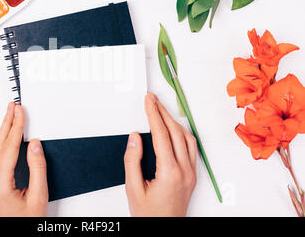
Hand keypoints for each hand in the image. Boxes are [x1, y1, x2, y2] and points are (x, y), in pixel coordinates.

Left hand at [0, 102, 47, 216]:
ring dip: (2, 132)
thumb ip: (37, 168)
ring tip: (9, 116)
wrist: (16, 236)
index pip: (8, 148)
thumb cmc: (27, 222)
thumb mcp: (39, 196)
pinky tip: (4, 137)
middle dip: (7, 123)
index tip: (20, 112)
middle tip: (13, 106)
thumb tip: (34, 144)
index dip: (15, 127)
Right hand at [124, 93, 196, 216]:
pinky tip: (174, 130)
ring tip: (161, 111)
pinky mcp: (192, 176)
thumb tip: (135, 137)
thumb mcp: (132, 188)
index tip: (148, 101)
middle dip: (163, 113)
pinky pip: (191, 148)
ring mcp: (191, 173)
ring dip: (174, 122)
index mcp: (169, 173)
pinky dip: (182, 134)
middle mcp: (184, 171)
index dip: (153, 115)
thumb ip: (132, 161)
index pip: (161, 135)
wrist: (163, 230)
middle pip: (176, 133)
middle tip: (153, 100)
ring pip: (187, 138)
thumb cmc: (149, 215)